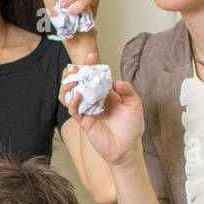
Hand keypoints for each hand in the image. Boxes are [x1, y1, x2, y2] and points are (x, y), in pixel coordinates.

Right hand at [59, 52, 145, 166]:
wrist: (127, 147)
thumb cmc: (132, 126)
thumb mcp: (135, 104)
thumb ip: (127, 91)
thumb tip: (116, 81)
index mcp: (106, 92)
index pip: (95, 75)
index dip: (92, 65)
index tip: (92, 56)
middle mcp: (94, 99)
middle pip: (79, 82)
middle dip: (75, 73)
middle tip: (76, 67)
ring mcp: (87, 110)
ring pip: (70, 95)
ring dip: (68, 85)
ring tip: (72, 79)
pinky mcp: (84, 122)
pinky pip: (73, 110)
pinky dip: (73, 102)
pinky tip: (78, 96)